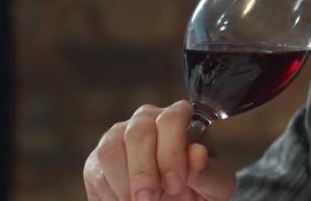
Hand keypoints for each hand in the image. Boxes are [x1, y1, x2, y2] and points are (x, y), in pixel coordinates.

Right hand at [83, 100, 235, 200]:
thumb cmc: (198, 189)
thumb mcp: (214, 185)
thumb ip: (209, 171)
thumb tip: (197, 153)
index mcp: (180, 118)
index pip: (173, 117)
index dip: (171, 151)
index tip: (176, 184)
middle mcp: (147, 119)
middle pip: (138, 132)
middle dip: (144, 172)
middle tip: (151, 200)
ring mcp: (119, 135)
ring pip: (112, 149)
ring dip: (126, 183)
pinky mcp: (97, 159)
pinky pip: (97, 169)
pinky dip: (112, 192)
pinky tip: (127, 200)